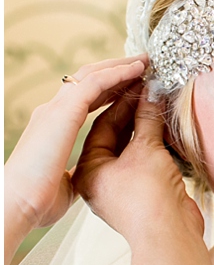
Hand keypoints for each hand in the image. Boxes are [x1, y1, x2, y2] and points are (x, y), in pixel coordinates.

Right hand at [4, 55, 147, 264]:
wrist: (18, 203)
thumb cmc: (37, 199)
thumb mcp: (68, 180)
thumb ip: (76, 171)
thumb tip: (83, 175)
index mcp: (55, 127)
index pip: (86, 99)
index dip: (110, 90)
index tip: (133, 85)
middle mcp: (54, 113)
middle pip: (90, 81)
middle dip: (116, 71)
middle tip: (142, 64)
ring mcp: (56, 110)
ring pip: (92, 76)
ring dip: (119, 67)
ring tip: (143, 61)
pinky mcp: (62, 112)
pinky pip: (94, 83)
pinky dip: (116, 74)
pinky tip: (135, 70)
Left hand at [73, 87, 202, 244]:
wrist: (169, 235)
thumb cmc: (147, 202)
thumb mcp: (146, 150)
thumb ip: (148, 119)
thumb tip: (150, 94)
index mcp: (89, 169)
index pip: (103, 125)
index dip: (122, 101)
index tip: (138, 83)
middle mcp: (102, 178)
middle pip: (118, 135)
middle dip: (135, 113)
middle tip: (151, 89)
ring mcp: (124, 187)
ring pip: (134, 148)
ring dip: (148, 128)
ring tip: (162, 105)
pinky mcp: (146, 193)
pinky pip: (148, 161)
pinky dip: (158, 145)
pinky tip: (170, 130)